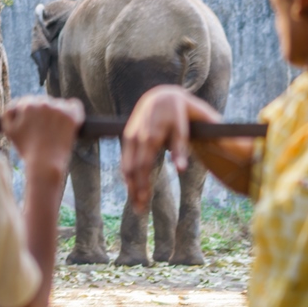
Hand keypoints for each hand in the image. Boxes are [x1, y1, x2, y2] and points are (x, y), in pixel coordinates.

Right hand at [2, 95, 84, 178]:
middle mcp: (43, 103)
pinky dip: (73, 111)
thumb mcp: (9, 131)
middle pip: (44, 103)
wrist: (45, 163)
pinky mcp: (71, 115)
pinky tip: (69, 122)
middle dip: (43, 114)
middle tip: (44, 130)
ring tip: (54, 131)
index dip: (30, 115)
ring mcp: (58, 109)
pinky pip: (75, 105)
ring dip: (57, 114)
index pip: (28, 102)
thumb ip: (8, 114)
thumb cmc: (27, 150)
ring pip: (58, 104)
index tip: (34, 125)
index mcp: (27, 105)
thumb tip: (16, 106)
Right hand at [121, 85, 219, 211]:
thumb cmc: (177, 114)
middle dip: (134, 191)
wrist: (162, 96)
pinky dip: (127, 175)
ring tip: (136, 204)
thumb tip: (181, 170)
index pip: (143, 167)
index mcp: (149, 136)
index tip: (145, 202)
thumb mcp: (182, 129)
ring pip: (125, 166)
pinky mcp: (127, 137)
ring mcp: (129, 137)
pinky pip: (124, 160)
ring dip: (129, 186)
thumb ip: (181, 149)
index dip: (142, 186)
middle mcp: (135, 138)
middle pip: (131, 170)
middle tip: (139, 210)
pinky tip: (131, 187)